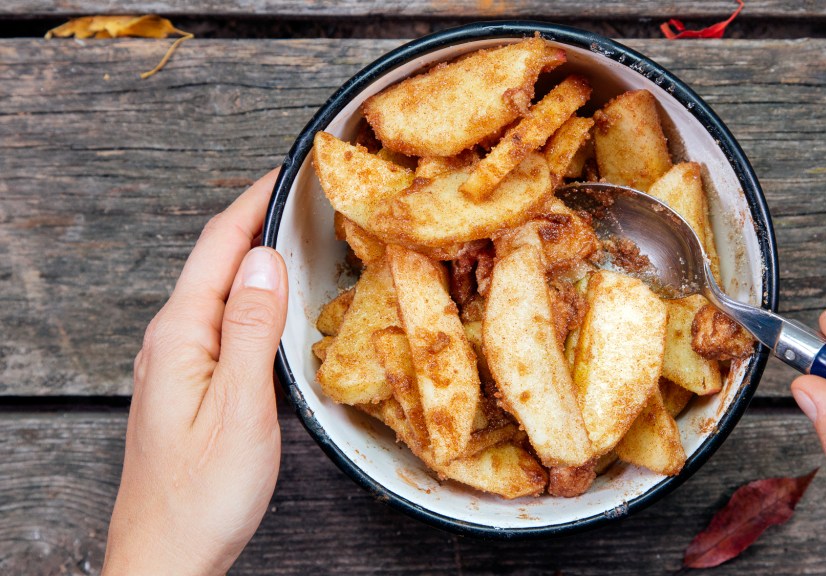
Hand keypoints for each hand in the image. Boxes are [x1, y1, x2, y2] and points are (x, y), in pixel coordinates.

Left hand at [104, 169, 287, 574]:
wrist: (166, 557)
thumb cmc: (201, 495)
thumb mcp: (239, 408)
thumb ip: (250, 330)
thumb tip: (263, 260)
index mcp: (179, 336)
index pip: (217, 247)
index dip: (252, 203)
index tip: (290, 171)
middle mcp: (171, 342)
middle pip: (215, 263)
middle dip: (257, 222)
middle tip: (306, 199)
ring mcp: (177, 365)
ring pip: (220, 294)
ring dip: (257, 261)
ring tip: (301, 241)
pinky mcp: (190, 387)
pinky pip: (224, 324)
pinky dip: (255, 301)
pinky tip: (279, 309)